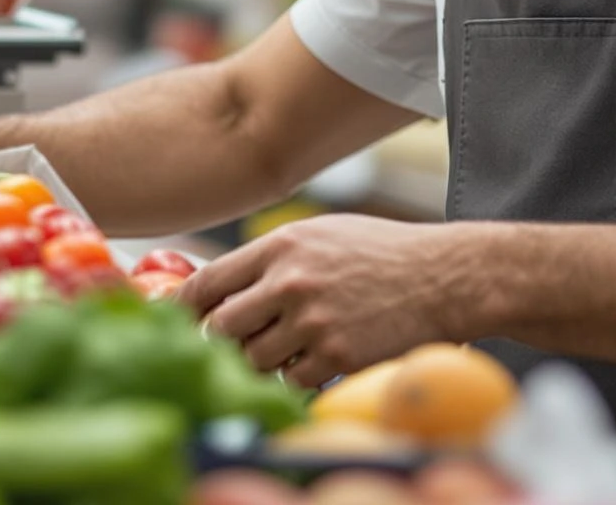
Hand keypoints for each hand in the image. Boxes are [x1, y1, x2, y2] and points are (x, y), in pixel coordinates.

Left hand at [180, 214, 483, 387]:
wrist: (441, 276)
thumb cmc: (378, 252)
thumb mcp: (318, 234)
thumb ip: (269, 258)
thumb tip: (217, 285)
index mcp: (279, 247)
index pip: (206, 283)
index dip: (182, 308)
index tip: (174, 321)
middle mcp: (288, 284)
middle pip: (219, 329)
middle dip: (216, 343)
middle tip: (223, 347)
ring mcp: (312, 323)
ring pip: (253, 360)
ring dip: (259, 361)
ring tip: (280, 348)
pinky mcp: (336, 356)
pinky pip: (291, 380)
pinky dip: (294, 377)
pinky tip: (311, 359)